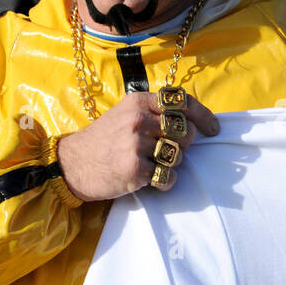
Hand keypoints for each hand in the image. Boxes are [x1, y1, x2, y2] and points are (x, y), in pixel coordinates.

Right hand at [56, 91, 219, 200]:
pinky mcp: (134, 169)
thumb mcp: (124, 114)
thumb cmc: (103, 141)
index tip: (213, 128)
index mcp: (138, 102)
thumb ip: (153, 113)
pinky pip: (167, 177)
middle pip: (185, 132)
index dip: (203, 115)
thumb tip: (192, 121)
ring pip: (178, 155)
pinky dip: (164, 181)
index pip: (182, 102)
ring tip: (153, 164)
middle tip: (167, 151)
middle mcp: (138, 120)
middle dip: (184, 145)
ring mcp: (136, 144)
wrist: (72, 165)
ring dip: (172, 164)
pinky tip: (150, 179)